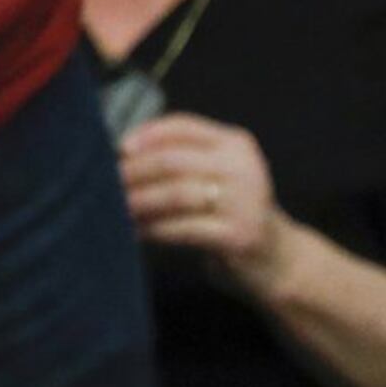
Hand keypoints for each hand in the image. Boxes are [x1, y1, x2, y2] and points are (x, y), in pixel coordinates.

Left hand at [122, 112, 292, 290]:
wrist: (278, 261)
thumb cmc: (233, 213)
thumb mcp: (219, 176)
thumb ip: (184, 159)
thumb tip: (123, 154)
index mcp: (236, 144)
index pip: (183, 126)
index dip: (146, 135)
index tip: (119, 148)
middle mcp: (243, 168)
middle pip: (173, 161)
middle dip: (134, 172)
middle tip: (108, 183)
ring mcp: (243, 202)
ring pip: (175, 195)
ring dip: (138, 202)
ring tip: (115, 208)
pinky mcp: (237, 236)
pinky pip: (181, 228)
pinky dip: (152, 229)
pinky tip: (136, 232)